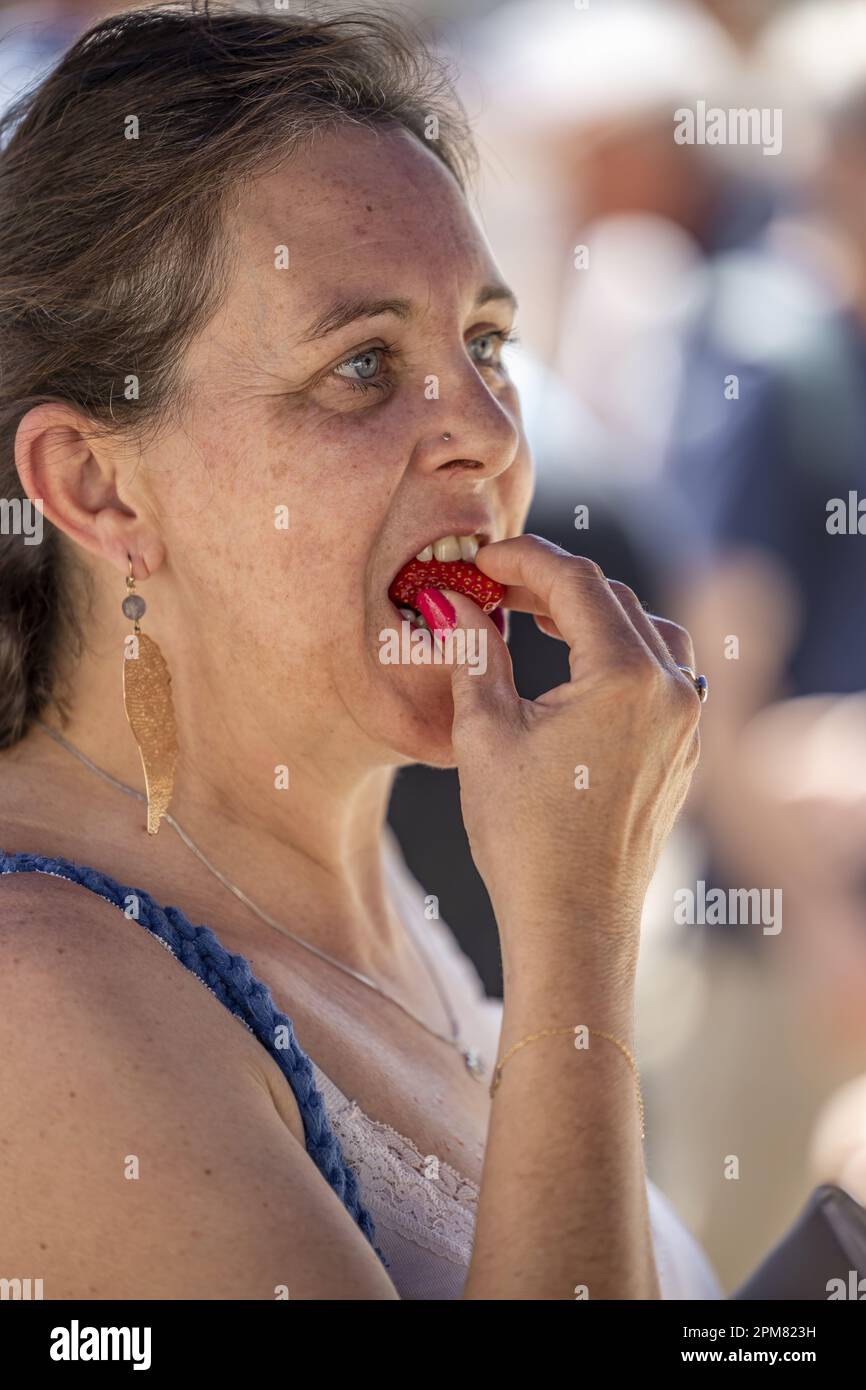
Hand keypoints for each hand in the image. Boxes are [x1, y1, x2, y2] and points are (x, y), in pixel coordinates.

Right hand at [437, 535, 701, 967]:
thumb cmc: (524, 837)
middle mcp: (670, 691)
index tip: (482, 556)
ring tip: (539, 616)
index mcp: (623, 677)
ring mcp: (687, 723)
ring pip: (648, 632)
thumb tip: (457, 601)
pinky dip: (621, 652)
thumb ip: (476, 651)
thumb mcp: (485, 733)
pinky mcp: (685, 752)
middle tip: (498, 584)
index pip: (576, 581)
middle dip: (554, 582)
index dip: (524, 557)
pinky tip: (578, 667)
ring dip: (595, 613)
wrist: (573, 924)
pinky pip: (663, 675)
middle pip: (615, 599)